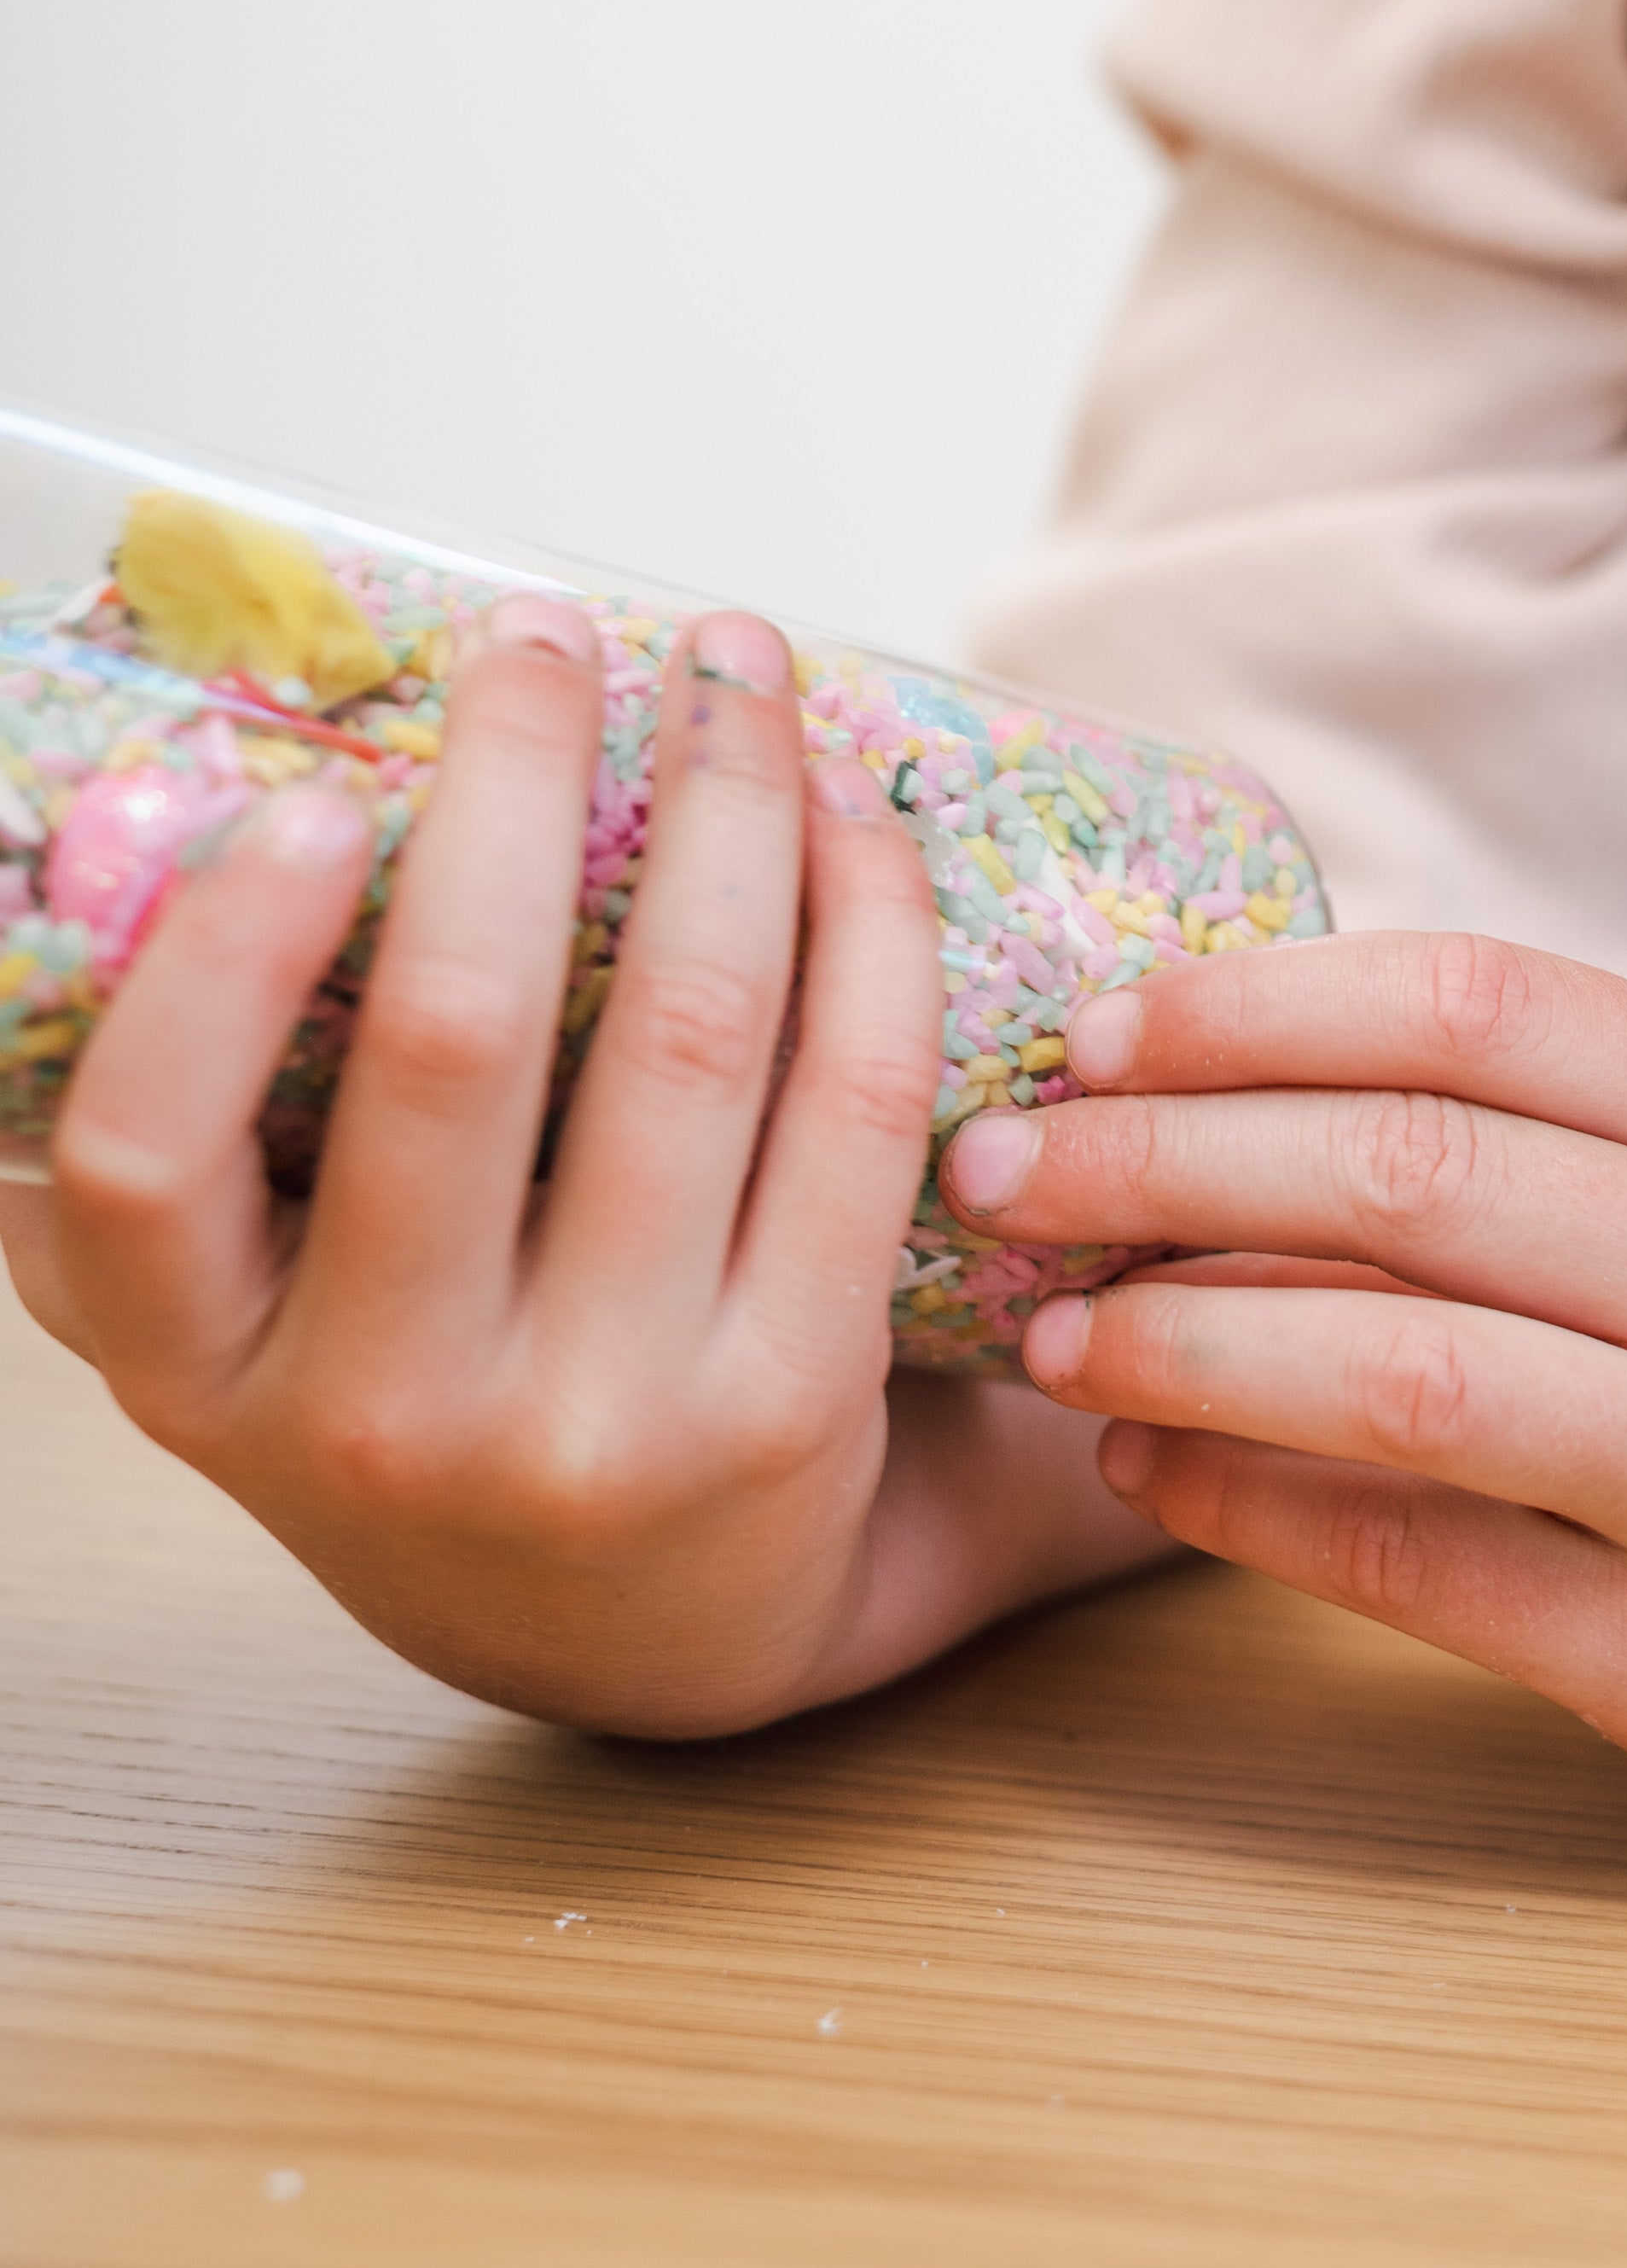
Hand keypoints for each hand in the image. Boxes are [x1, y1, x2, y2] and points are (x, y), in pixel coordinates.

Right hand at [8, 597, 1147, 1729]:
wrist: (659, 1631)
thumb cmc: (438, 1389)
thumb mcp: (263, 1311)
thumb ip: (195, 1144)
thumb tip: (121, 826)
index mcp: (208, 1371)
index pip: (141, 1166)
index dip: (213, 969)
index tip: (304, 799)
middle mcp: (388, 1417)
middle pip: (454, 1041)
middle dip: (514, 785)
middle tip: (548, 636)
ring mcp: (602, 1423)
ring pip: (685, 1037)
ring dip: (727, 806)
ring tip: (738, 674)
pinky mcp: (789, 1404)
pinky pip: (844, 1103)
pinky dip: (863, 924)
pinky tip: (851, 821)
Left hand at [939, 932, 1626, 1823]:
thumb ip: (1539, 1134)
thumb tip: (1200, 1088)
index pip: (1479, 1006)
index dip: (1259, 1002)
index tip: (1093, 1025)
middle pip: (1414, 1173)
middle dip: (1166, 1159)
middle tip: (1000, 1172)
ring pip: (1405, 1369)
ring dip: (1187, 1342)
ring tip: (1054, 1335)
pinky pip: (1418, 1564)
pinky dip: (1246, 1509)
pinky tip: (1140, 1472)